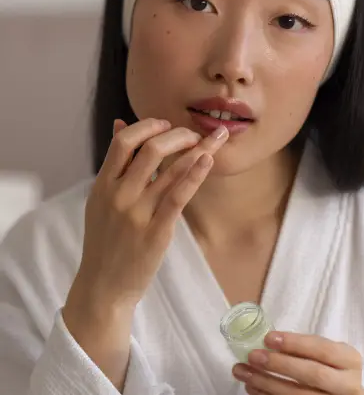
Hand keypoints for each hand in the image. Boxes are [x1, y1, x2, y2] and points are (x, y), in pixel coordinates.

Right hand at [65, 118, 228, 314]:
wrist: (103, 285)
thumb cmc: (104, 240)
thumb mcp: (101, 199)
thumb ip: (114, 163)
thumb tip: (120, 124)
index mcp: (103, 185)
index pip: (124, 142)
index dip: (148, 126)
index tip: (166, 124)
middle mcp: (119, 195)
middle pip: (151, 149)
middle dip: (178, 134)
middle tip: (194, 134)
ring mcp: (138, 214)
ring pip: (170, 170)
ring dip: (197, 148)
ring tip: (215, 138)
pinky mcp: (157, 232)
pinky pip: (178, 196)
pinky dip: (195, 174)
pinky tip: (208, 160)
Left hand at [232, 332, 363, 394]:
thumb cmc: (328, 367)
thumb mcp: (324, 354)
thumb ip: (304, 348)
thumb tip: (266, 340)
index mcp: (350, 360)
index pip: (323, 349)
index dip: (295, 343)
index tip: (268, 338)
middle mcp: (349, 385)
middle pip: (313, 375)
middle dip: (280, 365)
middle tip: (253, 356)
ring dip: (266, 384)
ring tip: (243, 372)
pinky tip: (252, 389)